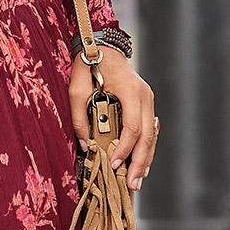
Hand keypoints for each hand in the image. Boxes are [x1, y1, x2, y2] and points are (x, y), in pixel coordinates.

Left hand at [68, 47, 158, 190]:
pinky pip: (149, 129)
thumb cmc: (88, 64)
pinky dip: (145, 147)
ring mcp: (148, 99)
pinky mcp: (145, 103)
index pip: (132, 127)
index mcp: (130, 91)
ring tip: (138, 180)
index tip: (114, 164)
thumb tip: (87, 146)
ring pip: (151, 135)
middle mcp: (145, 96)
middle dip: (140, 162)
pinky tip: (141, 163)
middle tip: (133, 184)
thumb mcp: (77, 89)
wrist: (102, 45)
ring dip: (145, 158)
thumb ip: (80, 118)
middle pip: (147, 136)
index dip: (125, 149)